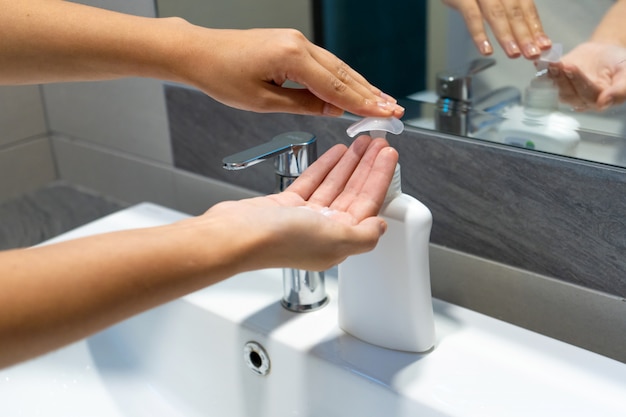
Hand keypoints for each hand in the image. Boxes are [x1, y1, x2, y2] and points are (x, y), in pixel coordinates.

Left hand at [0, 1, 403, 118]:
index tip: (385, 114)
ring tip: (381, 102)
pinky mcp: (292, 45)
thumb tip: (331, 111)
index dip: (364, 103)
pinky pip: (324, 64)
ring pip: (337, 67)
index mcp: (293, 57)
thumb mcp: (263, 101)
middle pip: (344, 73)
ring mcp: (297, 42)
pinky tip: (352, 89)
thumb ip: (302, 105)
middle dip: (371, 93)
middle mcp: (299, 44)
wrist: (199, 53)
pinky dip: (341, 79)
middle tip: (394, 111)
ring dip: (360, 85)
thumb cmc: (222, 76)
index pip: (337, 86)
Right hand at [201, 135, 398, 271]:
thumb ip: (363, 235)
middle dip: (368, 167)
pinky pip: (312, 182)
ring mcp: (304, 218)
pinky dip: (325, 167)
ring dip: (349, 163)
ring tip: (361, 142)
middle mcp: (323, 231)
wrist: (236, 236)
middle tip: (379, 142)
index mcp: (338, 242)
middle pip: (353, 192)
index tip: (389, 155)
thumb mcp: (333, 239)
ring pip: (334, 185)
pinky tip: (335, 153)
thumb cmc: (279, 240)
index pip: (368, 205)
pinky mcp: (286, 207)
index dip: (380, 178)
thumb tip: (382, 227)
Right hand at [442, 0, 550, 58]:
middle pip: (515, 10)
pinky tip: (486, 49)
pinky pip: (471, 15)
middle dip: (525, 34)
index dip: (535, 26)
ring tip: (514, 54)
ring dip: (506, 35)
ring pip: (496, 13)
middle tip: (533, 54)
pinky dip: (479, 33)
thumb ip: (505, 8)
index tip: (544, 45)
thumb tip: (522, 35)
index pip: (526, 6)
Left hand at [548, 42, 625, 110]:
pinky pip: (549, 81)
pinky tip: (543, 63)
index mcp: (601, 100)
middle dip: (567, 78)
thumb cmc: (619, 63)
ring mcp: (569, 92)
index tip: (573, 69)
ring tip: (555, 63)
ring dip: (555, 76)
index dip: (581, 82)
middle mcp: (583, 100)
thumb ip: (621, 89)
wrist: (605, 53)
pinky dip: (545, 72)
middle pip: (571, 93)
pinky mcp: (558, 83)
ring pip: (559, 89)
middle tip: (565, 64)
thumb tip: (603, 104)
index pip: (589, 94)